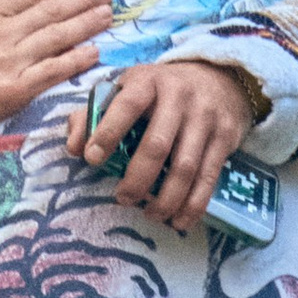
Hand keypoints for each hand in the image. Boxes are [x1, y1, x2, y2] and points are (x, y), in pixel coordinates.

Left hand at [67, 57, 258, 231]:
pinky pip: (209, 178)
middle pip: (157, 145)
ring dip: (166, 199)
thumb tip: (73, 148)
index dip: (108, 132)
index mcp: (148, 81)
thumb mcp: (127, 89)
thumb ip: (94, 114)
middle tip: (122, 199)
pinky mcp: (225, 138)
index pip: (126, 105)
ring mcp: (205, 118)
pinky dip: (193, 205)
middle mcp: (179, 97)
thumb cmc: (160, 90)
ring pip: (186, 167)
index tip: (91, 159)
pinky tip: (178, 220)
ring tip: (150, 214)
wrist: (219, 76)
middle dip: (138, 178)